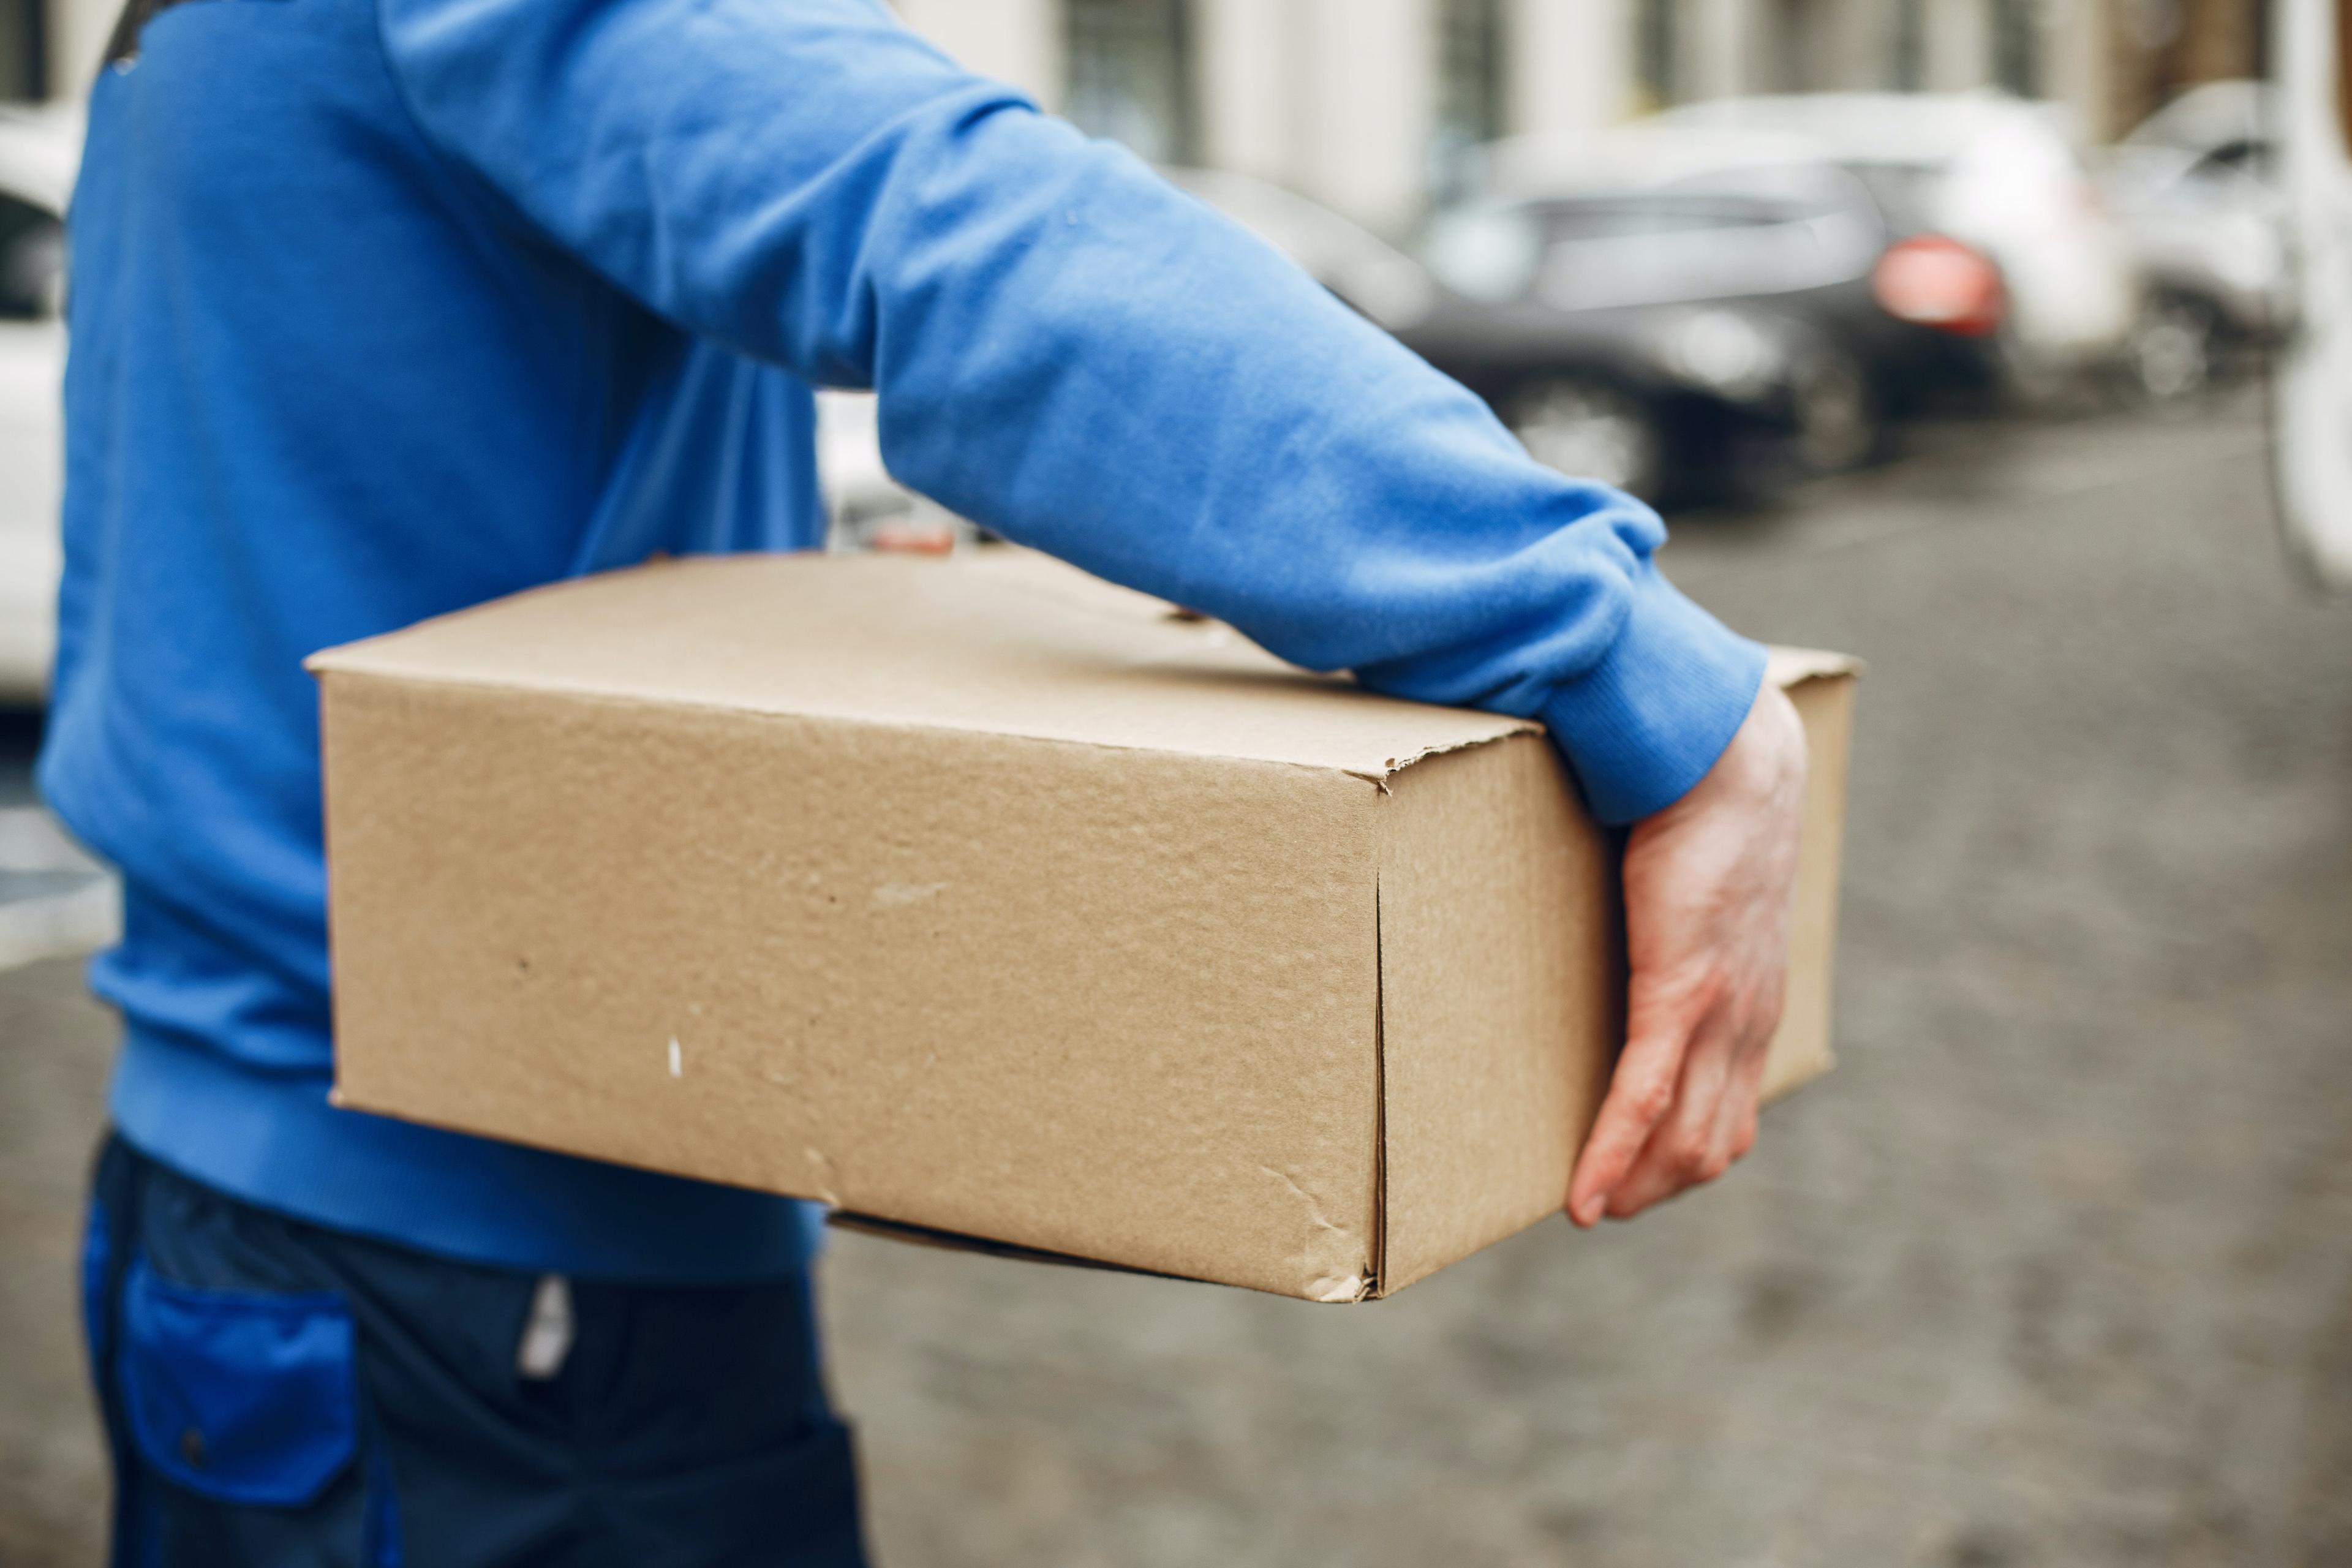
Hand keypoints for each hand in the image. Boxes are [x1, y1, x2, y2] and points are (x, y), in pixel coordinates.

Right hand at [1566, 681, 1806, 1225]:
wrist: (1727, 757)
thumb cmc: (1698, 803)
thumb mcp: (1695, 883)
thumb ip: (1673, 918)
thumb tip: (1633, 922)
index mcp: (1752, 998)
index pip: (1727, 1113)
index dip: (1680, 1159)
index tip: (1630, 1178)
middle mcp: (1747, 1019)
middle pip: (1709, 1143)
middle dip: (1653, 1187)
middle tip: (1599, 1205)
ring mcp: (1720, 1012)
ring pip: (1684, 1140)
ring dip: (1632, 1185)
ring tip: (1584, 1207)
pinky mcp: (1681, 991)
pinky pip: (1643, 1098)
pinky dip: (1609, 1156)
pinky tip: (1578, 1197)